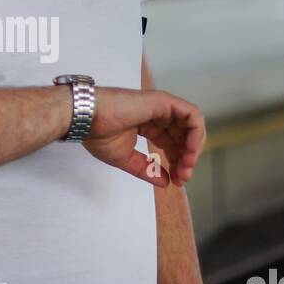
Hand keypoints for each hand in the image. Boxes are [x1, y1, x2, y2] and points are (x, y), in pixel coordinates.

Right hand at [81, 87, 204, 187]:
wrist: (87, 120)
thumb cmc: (98, 134)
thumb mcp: (126, 159)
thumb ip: (146, 169)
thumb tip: (166, 182)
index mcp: (148, 125)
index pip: (171, 143)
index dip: (178, 162)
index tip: (177, 180)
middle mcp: (157, 114)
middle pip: (183, 136)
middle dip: (187, 158)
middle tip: (183, 176)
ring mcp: (162, 106)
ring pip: (192, 125)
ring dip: (194, 147)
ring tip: (187, 165)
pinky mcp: (164, 101)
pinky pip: (192, 116)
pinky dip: (196, 134)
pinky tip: (189, 151)